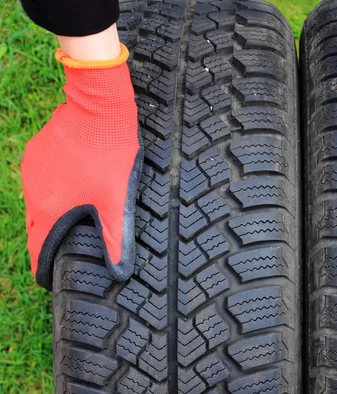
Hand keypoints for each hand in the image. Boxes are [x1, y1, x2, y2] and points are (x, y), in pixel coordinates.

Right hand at [20, 44, 141, 288]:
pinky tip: (75, 182)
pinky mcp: (37, 153)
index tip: (48, 274)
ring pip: (39, 201)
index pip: (37, 248)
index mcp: (51, 209)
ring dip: (54, 211)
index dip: (42, 264)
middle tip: (67, 244)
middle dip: (49, 239)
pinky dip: (54, 188)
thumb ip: (114, 236)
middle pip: (37, 226)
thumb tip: (119, 269)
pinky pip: (41, 180)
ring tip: (76, 213)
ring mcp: (32, 171)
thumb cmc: (108, 153)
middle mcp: (34, 193)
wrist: (97, 108)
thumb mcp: (116, 199)